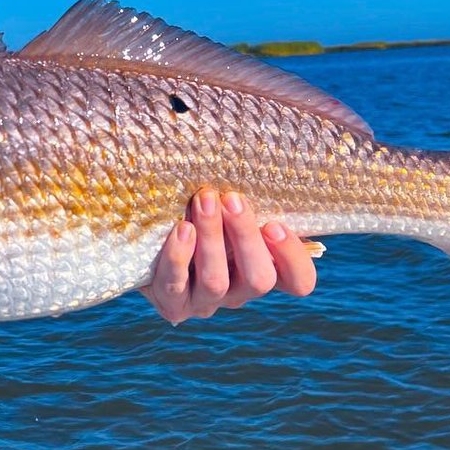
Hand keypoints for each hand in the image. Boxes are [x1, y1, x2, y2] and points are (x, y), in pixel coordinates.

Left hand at [141, 188, 317, 323]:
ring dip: (211, 239)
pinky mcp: (173, 305)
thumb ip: (247, 197)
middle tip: (233, 199)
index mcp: (263, 268)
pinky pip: (175, 286)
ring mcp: (206, 303)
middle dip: (246, 237)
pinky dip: (179, 256)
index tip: (275, 224)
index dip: (294, 258)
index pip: (299, 281)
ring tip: (204, 201)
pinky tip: (181, 229)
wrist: (149, 244)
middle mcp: (239, 292)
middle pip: (259, 280)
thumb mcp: (228, 208)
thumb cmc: (199, 214)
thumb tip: (269, 145)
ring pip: (216, 281)